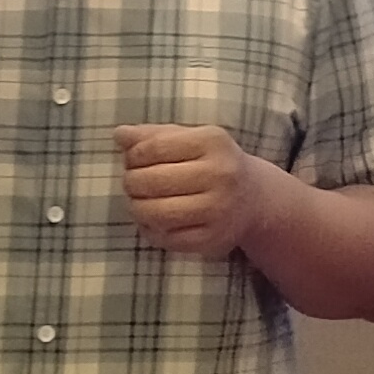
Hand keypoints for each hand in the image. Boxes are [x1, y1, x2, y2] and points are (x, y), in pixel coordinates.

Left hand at [115, 123, 277, 259]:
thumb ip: (153, 135)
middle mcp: (220, 174)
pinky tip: (153, 220)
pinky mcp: (211, 239)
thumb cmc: (212, 162)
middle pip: (151, 180)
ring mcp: (217, 209)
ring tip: (139, 202)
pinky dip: (150, 230)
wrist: (253, 198)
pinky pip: (165, 238)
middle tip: (132, 183)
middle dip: (131, 182)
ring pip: (156, 212)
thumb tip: (119, 134)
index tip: (132, 159)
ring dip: (137, 208)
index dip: (133, 155)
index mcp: (212, 141)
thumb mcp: (190, 138)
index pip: (154, 147)